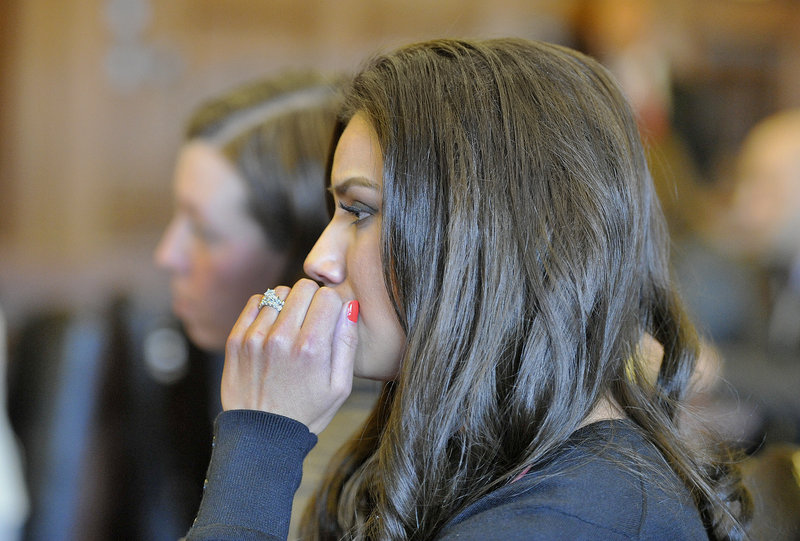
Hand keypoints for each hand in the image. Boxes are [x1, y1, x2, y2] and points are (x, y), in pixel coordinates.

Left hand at [221, 278, 358, 433]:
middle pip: (303, 287)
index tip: (329, 319)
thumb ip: (347, 343)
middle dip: (312, 299)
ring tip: (290, 329)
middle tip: (311, 322)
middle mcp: (282, 338)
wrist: (261, 437)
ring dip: (288, 305)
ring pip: (278, 293)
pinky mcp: (236, 340)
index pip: (328, 296)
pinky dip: (266, 309)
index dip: (333, 305)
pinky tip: (272, 329)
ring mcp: (256, 337)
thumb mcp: (340, 387)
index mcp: (312, 349)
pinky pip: (255, 303)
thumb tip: (350, 306)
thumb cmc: (306, 412)